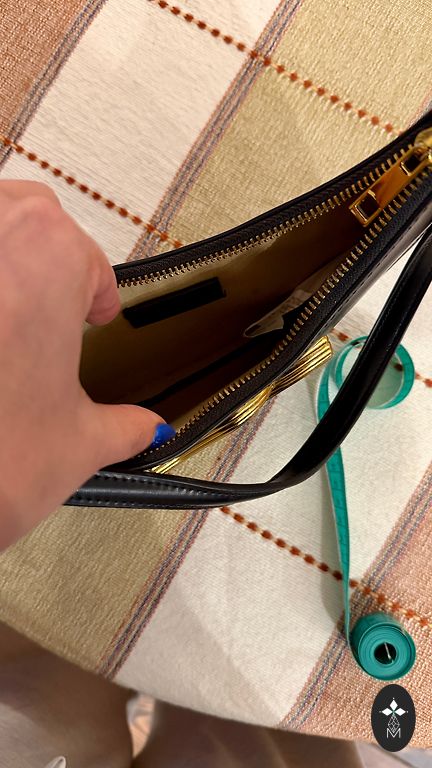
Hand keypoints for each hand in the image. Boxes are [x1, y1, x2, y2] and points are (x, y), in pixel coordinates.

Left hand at [0, 180, 164, 549]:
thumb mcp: (78, 445)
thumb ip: (127, 427)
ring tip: (13, 316)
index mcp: (50, 262)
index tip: (96, 316)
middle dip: (46, 250)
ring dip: (7, 260)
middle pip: (26, 212)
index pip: (86, 259)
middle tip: (53, 306)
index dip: (96, 293)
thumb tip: (151, 428)